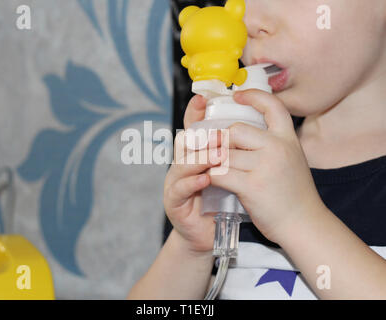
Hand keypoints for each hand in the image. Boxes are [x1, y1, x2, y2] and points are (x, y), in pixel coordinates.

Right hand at [164, 95, 224, 254]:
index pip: (194, 128)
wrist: (209, 234)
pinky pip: (180, 188)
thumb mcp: (231, 174)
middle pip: (185, 142)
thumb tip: (255, 128)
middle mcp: (183, 164)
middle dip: (199, 133)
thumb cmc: (222, 202)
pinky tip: (205, 179)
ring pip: (183, 163)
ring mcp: (176, 182)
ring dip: (200, 157)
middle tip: (216, 129)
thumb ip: (234, 153)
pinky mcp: (174, 202)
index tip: (204, 97)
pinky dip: (192, 182)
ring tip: (217, 154)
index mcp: (197, 155)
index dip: (195, 112)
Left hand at [207, 89, 326, 243]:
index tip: (237, 95)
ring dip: (212, 160)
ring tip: (208, 166)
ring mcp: (265, 166)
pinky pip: (220, 173)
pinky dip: (211, 176)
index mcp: (288, 138)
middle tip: (213, 150)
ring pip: (224, 153)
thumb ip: (270, 144)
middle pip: (236, 130)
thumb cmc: (293, 193)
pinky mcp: (252, 186)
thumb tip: (238, 132)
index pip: (272, 106)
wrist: (303, 224)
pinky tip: (211, 181)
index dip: (253, 96)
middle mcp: (278, 147)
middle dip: (220, 140)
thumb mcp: (290, 159)